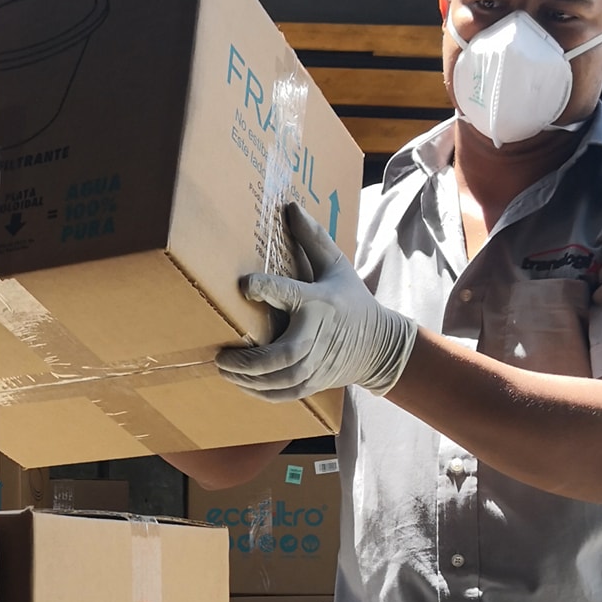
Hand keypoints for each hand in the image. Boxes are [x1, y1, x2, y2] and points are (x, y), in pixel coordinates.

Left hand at [217, 203, 417, 401]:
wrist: (379, 345)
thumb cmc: (352, 301)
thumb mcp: (337, 265)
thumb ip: (314, 238)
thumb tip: (291, 207)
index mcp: (319, 303)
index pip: (291, 294)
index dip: (267, 289)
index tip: (245, 285)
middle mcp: (317, 335)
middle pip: (285, 355)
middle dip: (251, 361)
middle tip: (222, 356)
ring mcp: (317, 363)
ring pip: (281, 380)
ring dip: (249, 380)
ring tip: (225, 370)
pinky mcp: (314, 382)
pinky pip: (285, 394)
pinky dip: (261, 393)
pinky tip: (242, 385)